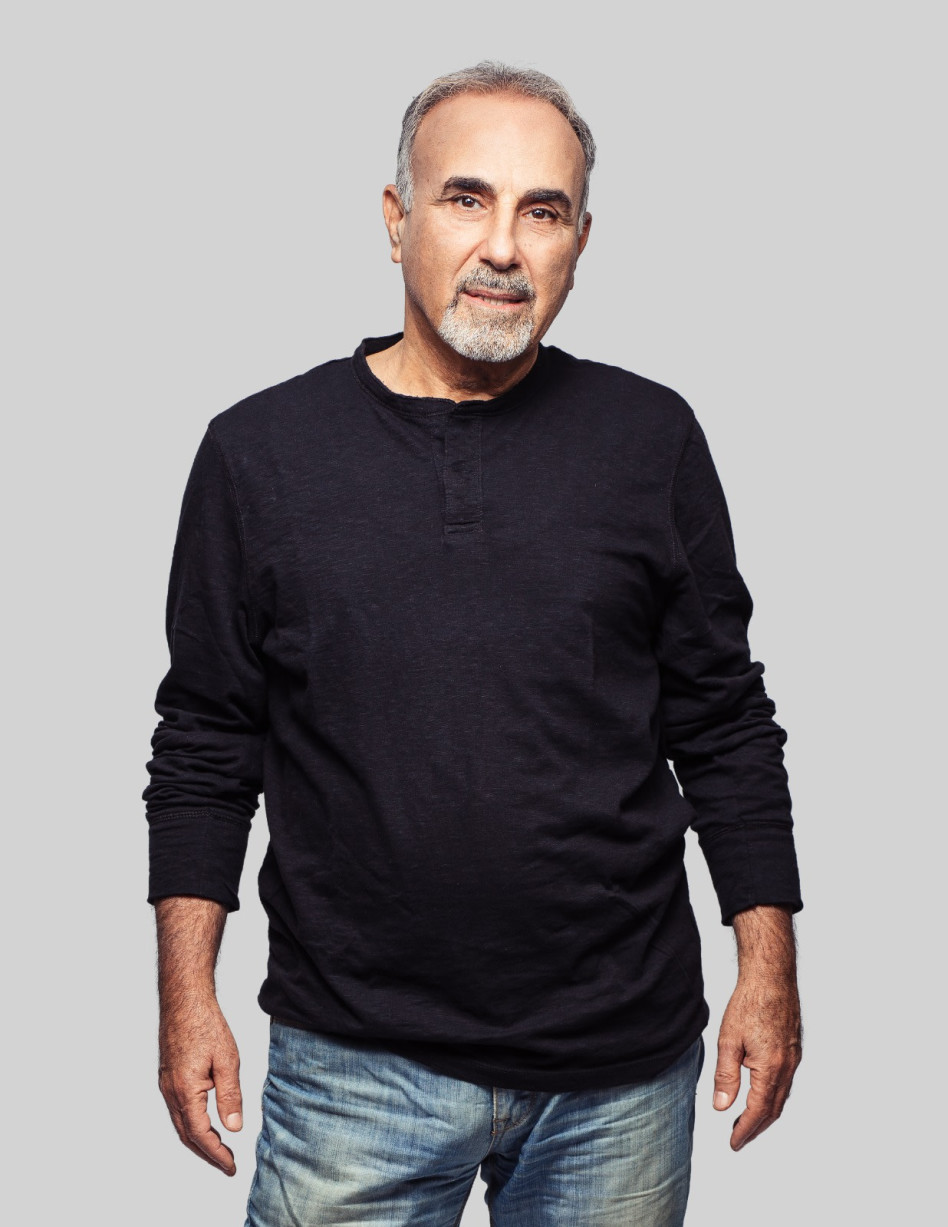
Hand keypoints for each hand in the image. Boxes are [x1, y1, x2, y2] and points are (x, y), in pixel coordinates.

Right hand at [158, 992, 242, 1174]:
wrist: (184, 1000)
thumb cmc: (205, 1025)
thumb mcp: (227, 1060)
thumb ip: (230, 1096)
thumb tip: (234, 1128)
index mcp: (186, 1091)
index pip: (201, 1134)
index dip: (217, 1154)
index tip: (231, 1166)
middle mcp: (171, 1092)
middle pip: (187, 1135)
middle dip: (207, 1154)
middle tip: (227, 1165)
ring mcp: (167, 1085)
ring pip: (181, 1123)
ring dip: (198, 1140)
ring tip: (219, 1150)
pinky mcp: (168, 1077)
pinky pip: (178, 1110)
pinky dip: (191, 1124)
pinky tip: (205, 1123)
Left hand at [713, 906, 801, 1149]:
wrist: (772, 976)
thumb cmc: (750, 1003)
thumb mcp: (729, 1041)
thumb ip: (725, 1077)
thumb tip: (721, 1107)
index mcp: (771, 1069)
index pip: (758, 1111)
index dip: (745, 1130)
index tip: (733, 1143)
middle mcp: (787, 1067)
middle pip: (773, 1109)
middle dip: (756, 1127)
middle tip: (738, 1138)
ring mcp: (794, 1058)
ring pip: (781, 1096)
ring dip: (765, 1113)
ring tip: (747, 1121)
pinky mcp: (794, 1048)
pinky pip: (785, 1081)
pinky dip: (773, 1095)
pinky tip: (761, 1092)